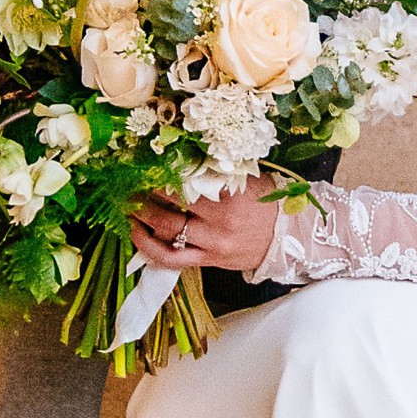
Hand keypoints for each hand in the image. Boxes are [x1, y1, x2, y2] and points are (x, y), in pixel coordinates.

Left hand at [130, 176, 279, 276]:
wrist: (288, 237)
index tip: (144, 165)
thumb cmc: (266, 202)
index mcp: (228, 196)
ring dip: (141, 217)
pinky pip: (172, 259)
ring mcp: (212, 244)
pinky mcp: (208, 260)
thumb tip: (180, 157)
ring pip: (167, 232)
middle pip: (170, 206)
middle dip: (144, 194)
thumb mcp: (246, 179)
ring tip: (128, 205)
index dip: (159, 174)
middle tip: (128, 183)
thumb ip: (215, 171)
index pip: (184, 182)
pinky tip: (137, 234)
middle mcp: (218, 222)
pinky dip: (149, 248)